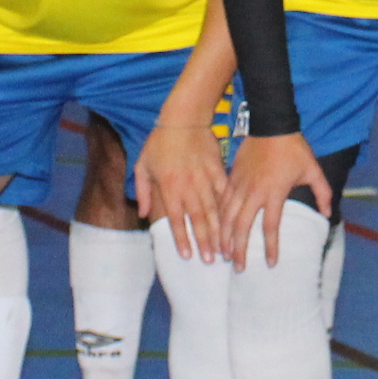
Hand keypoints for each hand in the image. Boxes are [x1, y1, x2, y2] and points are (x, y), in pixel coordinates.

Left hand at [135, 120, 229, 261]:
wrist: (183, 118)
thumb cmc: (159, 142)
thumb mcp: (142, 165)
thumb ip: (142, 191)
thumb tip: (142, 215)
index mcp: (169, 187)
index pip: (176, 219)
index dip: (182, 238)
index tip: (188, 256)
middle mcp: (188, 186)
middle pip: (197, 219)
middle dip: (205, 241)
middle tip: (211, 260)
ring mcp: (205, 178)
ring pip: (213, 209)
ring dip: (218, 230)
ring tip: (224, 247)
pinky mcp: (218, 169)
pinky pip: (224, 191)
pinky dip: (229, 207)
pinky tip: (235, 219)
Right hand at [216, 129, 327, 267]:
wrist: (271, 124)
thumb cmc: (293, 148)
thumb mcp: (313, 170)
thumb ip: (322, 193)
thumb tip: (328, 214)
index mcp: (274, 192)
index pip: (270, 226)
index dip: (270, 247)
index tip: (271, 263)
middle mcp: (254, 192)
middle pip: (242, 226)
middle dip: (239, 249)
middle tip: (238, 268)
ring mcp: (240, 185)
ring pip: (227, 216)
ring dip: (224, 236)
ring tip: (223, 254)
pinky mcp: (231, 177)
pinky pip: (222, 202)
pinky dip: (218, 218)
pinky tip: (217, 229)